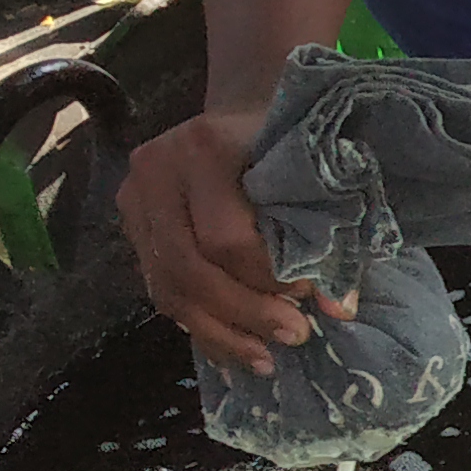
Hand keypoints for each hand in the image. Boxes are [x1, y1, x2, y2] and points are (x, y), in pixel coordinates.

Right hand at [121, 109, 329, 370]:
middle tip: (295, 336)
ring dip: (219, 332)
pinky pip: (159, 287)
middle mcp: (157, 171)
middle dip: (243, 312)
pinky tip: (234, 346)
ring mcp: (135, 199)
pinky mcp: (132, 224)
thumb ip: (330, 237)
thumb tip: (339, 309)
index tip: (310, 294)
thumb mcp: (317, 176)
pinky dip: (199, 323)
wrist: (245, 111)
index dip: (267, 277)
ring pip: (166, 285)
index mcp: (204, 148)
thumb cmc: (291, 144)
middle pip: (188, 267)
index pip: (225, 238)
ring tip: (265, 359)